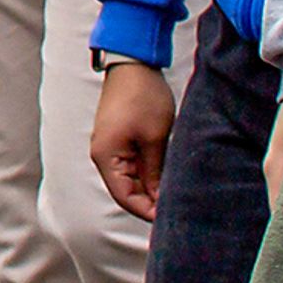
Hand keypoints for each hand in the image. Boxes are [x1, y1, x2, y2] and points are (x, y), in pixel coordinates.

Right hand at [90, 58, 174, 220]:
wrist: (133, 64)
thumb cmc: (142, 98)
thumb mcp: (155, 139)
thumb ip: (155, 173)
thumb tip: (159, 201)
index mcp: (106, 157)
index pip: (125, 198)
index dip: (148, 212)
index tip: (172, 218)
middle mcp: (103, 154)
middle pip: (126, 192)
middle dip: (150, 202)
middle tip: (178, 209)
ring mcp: (110, 147)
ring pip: (130, 180)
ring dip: (150, 189)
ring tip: (175, 193)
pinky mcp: (119, 140)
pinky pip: (132, 167)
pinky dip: (148, 175)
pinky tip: (167, 176)